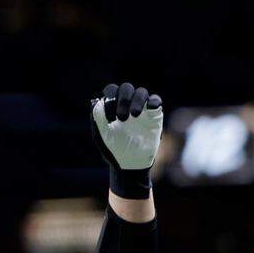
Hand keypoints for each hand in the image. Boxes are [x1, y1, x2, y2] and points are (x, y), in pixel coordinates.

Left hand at [90, 82, 163, 198]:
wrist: (130, 164)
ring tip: (134, 116)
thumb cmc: (114, 149)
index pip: (112, 90)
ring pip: (141, 92)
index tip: (109, 112)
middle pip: (126, 88)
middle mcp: (127, 105)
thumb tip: (97, 102)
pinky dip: (153, 102)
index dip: (110, 96)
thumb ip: (98, 119)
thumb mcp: (102, 135)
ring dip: (137, 100)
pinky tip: (148, 110)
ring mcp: (142, 109)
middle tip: (121, 118)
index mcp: (112, 107)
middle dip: (123, 99)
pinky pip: (156, 101)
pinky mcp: (154, 115)